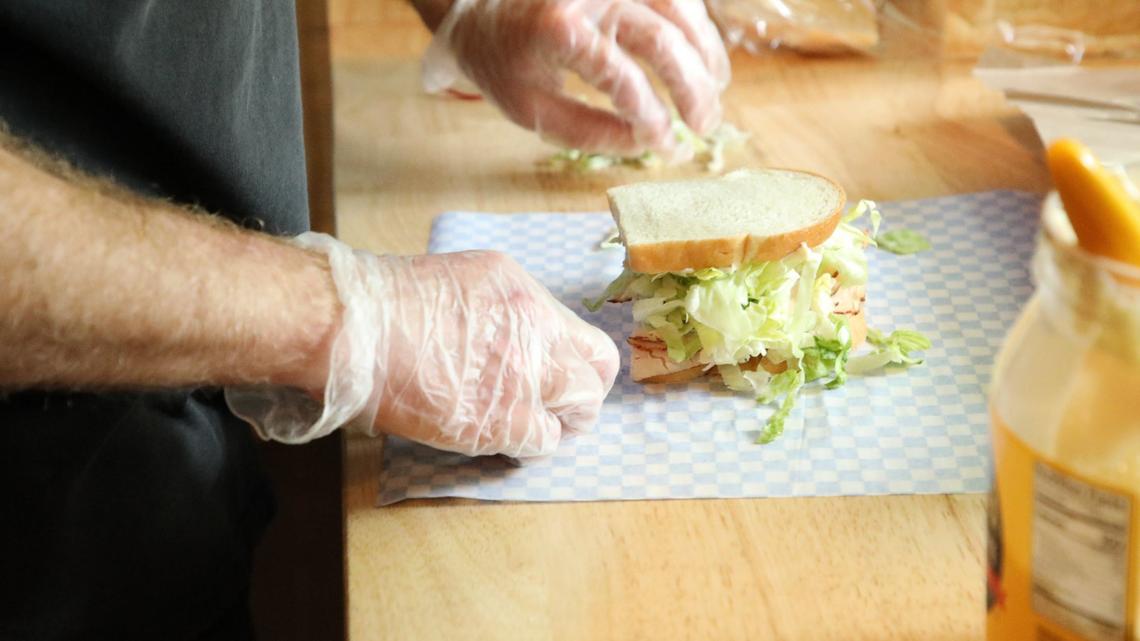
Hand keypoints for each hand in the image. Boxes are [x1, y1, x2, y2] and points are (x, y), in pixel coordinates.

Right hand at [227, 235, 619, 457]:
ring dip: (560, 423)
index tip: (567, 377)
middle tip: (558, 411)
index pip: (586, 338)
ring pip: (579, 411)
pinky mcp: (501, 419)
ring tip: (534, 427)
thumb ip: (501, 314)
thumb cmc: (386, 306)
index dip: (581, 365)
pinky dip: (530, 445)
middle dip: (580, 398)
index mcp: (525, 295)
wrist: (355, 329)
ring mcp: (523, 376)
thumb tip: (512, 342)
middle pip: (594, 375)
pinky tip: (505, 439)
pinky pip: (542, 441)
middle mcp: (535, 332)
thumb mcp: (462, 285)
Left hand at [422, 0, 730, 158]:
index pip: (621, 79)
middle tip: (705, 126)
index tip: (665, 146)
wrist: (481, 10)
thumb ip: (587, 132)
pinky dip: (698, 29)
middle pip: (660, 39)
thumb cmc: (503, 63)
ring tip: (714, 97)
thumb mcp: (530, 110)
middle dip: (691, 88)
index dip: (651, 117)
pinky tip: (706, 63)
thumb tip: (646, 145)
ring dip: (706, 56)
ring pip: (680, 10)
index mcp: (558, 31)